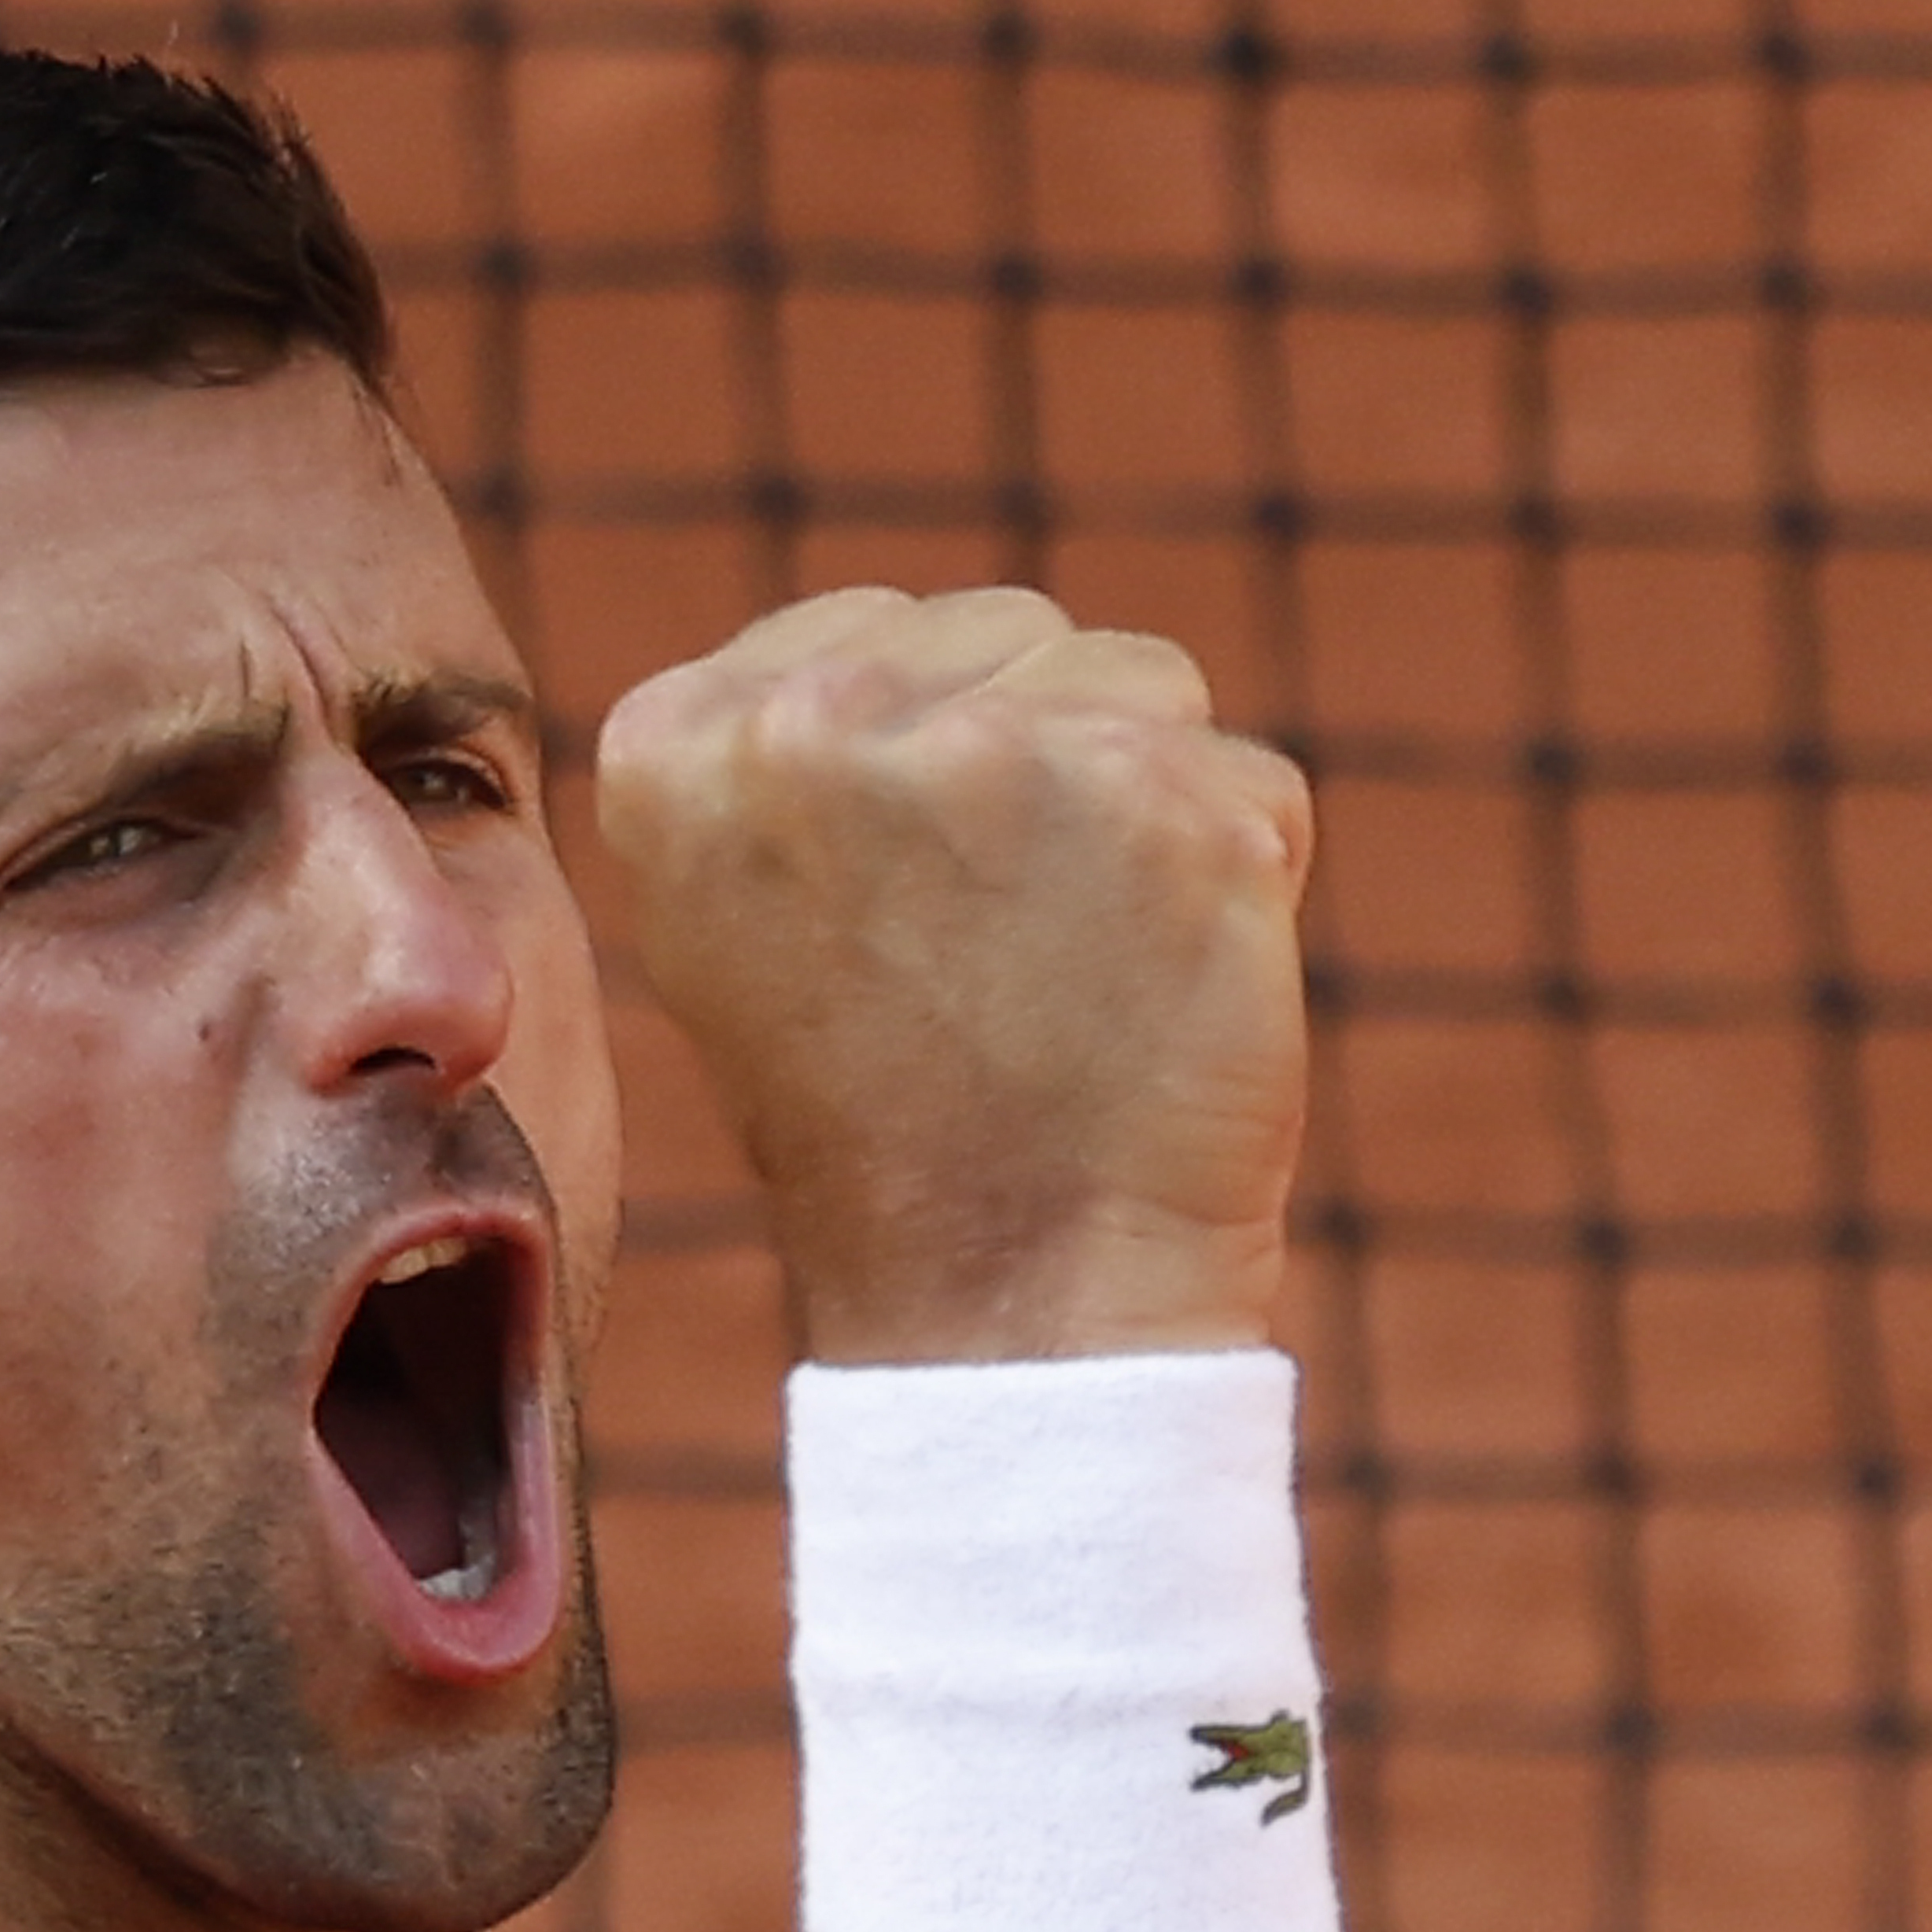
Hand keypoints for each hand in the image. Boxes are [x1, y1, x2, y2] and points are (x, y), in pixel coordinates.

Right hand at [591, 585, 1314, 1364]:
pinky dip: (1240, 876)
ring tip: (1075, 967)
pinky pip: (1251, 783)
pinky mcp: (1160, 802)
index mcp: (680, 740)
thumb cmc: (883, 1117)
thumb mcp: (743, 909)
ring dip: (1141, 809)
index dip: (923, 768)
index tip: (900, 909)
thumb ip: (787, 747)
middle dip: (1037, 764)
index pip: (876, 635)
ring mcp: (990, 753)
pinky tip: (1163, 989)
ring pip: (1139, 685)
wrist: (1006, 1296)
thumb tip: (890, 645)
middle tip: (993, 952)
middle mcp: (813, 721)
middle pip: (1010, 639)